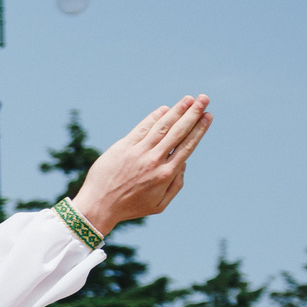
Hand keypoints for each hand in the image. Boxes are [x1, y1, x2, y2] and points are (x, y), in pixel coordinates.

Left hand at [70, 94, 210, 234]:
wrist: (98, 205)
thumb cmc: (130, 207)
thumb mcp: (159, 205)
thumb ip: (176, 186)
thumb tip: (183, 164)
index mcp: (166, 174)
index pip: (187, 146)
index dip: (199, 129)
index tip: (208, 116)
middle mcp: (154, 160)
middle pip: (178, 132)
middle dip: (193, 113)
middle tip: (204, 99)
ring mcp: (138, 152)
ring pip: (161, 127)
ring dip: (177, 111)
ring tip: (189, 99)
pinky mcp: (122, 147)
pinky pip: (141, 128)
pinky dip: (154, 117)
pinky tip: (164, 109)